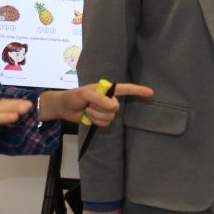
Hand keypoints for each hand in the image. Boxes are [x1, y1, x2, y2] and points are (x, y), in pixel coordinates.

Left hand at [39, 81, 153, 125]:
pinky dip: (95, 121)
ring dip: (96, 115)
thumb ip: (99, 98)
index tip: (151, 92)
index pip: (126, 89)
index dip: (138, 91)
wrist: (63, 107)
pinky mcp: (101, 119)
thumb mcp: (84, 93)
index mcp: (108, 90)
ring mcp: (105, 110)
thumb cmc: (73, 96)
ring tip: (87, 111)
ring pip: (110, 117)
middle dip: (102, 108)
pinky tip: (88, 117)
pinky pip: (105, 124)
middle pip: (116, 107)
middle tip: (89, 105)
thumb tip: (114, 106)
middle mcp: (109, 99)